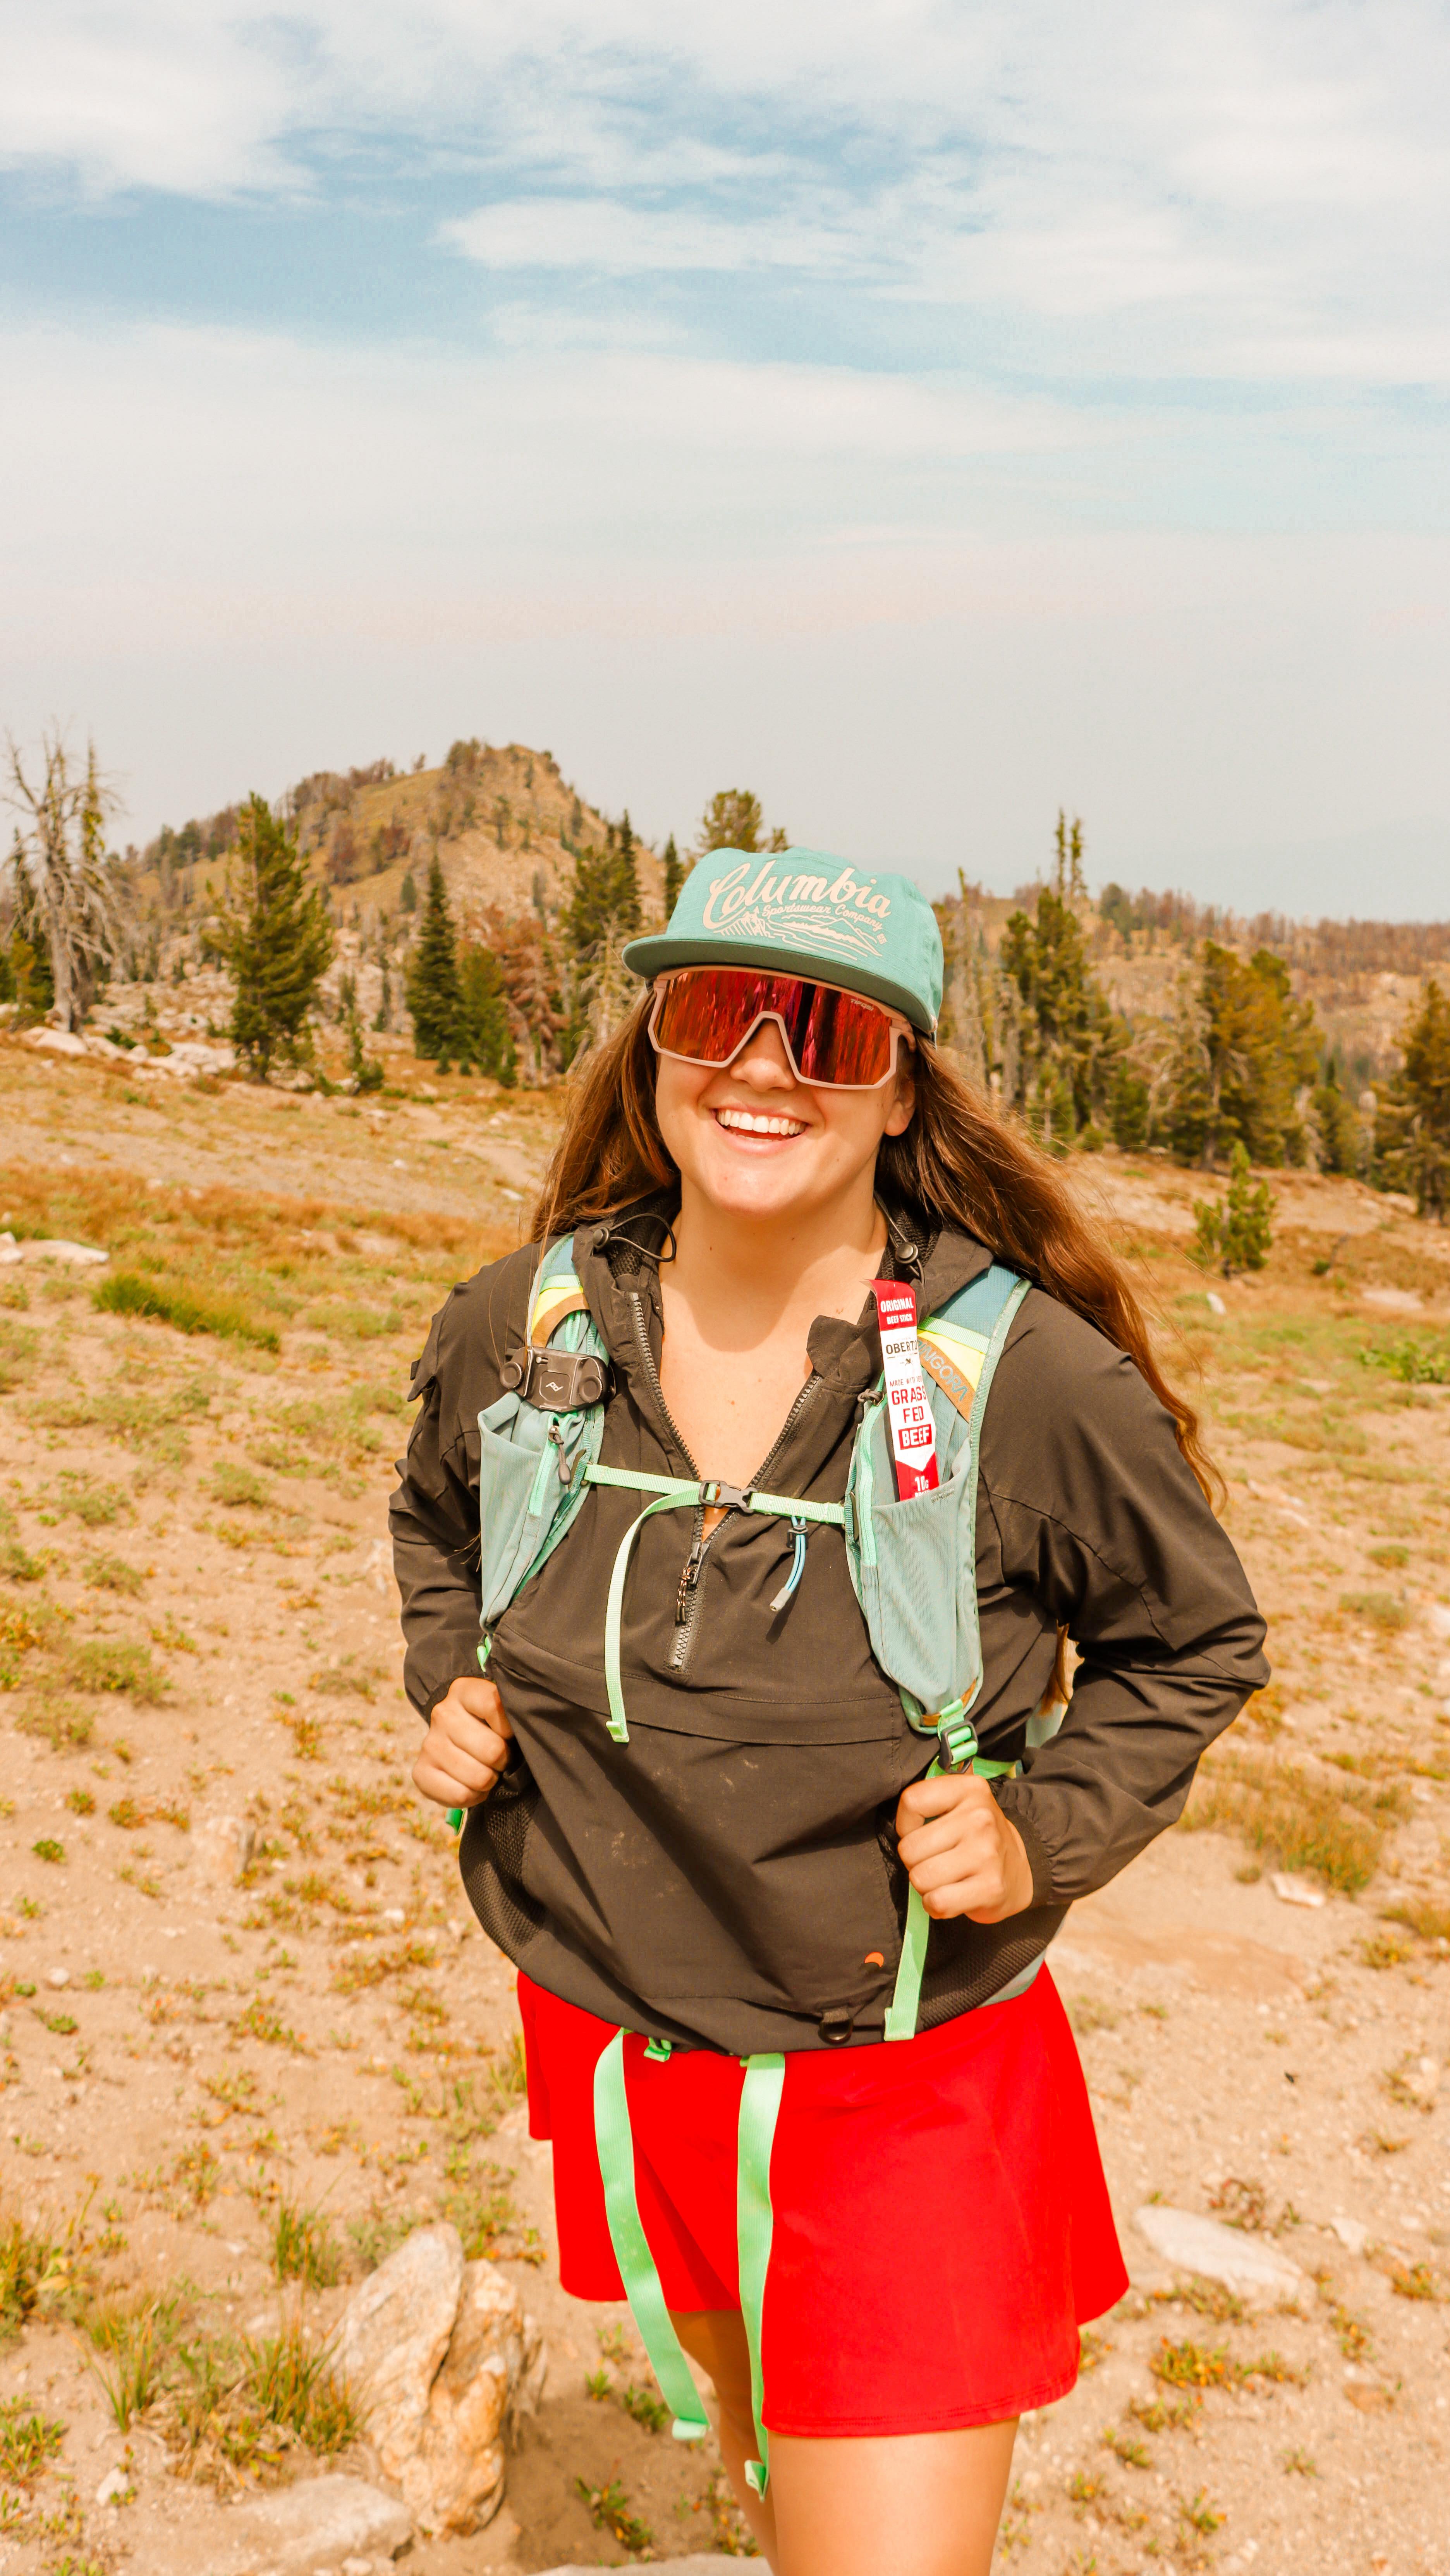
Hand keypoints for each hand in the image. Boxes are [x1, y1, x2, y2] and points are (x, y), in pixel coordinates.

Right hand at [413, 1676, 514, 1810]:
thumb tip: (523, 1732)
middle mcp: (442, 1714)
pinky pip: (460, 1796)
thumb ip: (511, 1715)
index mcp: (463, 1691)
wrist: (455, 1737)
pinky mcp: (420, 1773)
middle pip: (492, 1750)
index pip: (495, 1707)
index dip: (511, 1729)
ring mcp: (429, 1744)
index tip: (510, 1734)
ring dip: (490, 1780)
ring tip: (486, 1771)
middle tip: (499, 1758)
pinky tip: (473, 1786)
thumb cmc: (488, 1725)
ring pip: (478, 1777)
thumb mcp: (500, 1710)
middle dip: (503, 1760)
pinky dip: (474, 1797)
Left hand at [894, 1770, 1033, 1923]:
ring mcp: (987, 1853)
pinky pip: (937, 1902)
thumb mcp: (959, 1805)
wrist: (1021, 1869)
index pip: (912, 1801)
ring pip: (920, 1878)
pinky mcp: (991, 1888)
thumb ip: (928, 1802)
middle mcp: (980, 1818)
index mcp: (970, 1790)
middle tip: (936, 1861)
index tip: (920, 1833)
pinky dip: (936, 1905)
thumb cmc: (978, 1838)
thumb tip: (900, 1827)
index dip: (906, 1824)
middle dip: (915, 1861)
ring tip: (945, 1879)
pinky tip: (950, 1897)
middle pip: (910, 1848)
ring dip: (926, 1885)